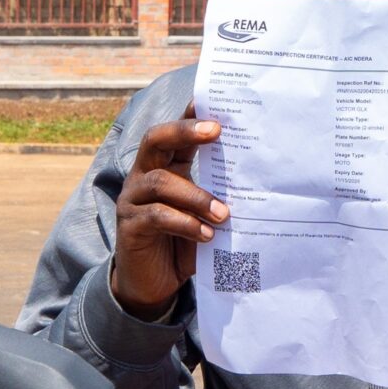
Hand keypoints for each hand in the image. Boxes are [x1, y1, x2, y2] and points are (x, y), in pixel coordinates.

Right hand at [112, 118, 228, 318]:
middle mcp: (143, 175)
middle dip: (185, 131)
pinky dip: (184, 223)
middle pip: (156, 139)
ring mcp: (132, 199)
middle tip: (216, 131)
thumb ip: (217, 198)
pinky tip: (206, 235)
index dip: (192, 115)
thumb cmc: (182, 245)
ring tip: (223, 214)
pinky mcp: (129, 225)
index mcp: (164, 167)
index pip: (176, 134)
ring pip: (160, 182)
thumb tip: (258, 186)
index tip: (217, 103)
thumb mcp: (202, 217)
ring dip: (196, 196)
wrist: (152, 285)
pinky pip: (156, 215)